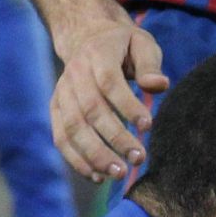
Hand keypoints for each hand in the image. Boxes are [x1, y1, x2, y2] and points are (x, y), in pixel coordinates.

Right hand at [51, 19, 168, 181]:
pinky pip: (61, 139)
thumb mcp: (140, 44)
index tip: (147, 126)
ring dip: (95, 155)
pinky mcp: (56, 110)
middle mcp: (75, 74)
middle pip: (91, 110)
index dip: (127, 106)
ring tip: (119, 174)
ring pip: (73, 128)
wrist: (87, 38)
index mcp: (97, 55)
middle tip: (139, 159)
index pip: (109, 82)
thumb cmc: (123, 47)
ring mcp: (63, 93)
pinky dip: (77, 160)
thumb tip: (159, 85)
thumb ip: (150, 64)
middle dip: (115, 138)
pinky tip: (98, 178)